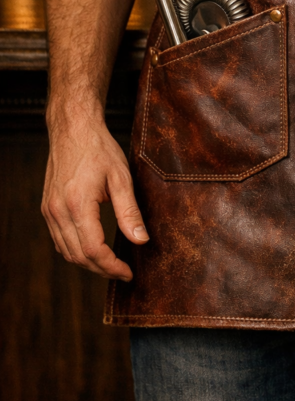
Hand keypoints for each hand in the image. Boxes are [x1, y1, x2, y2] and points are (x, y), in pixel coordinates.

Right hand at [42, 115, 147, 280]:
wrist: (73, 128)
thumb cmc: (99, 148)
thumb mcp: (121, 177)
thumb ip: (130, 212)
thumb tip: (141, 240)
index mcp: (77, 205)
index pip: (93, 251)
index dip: (112, 267)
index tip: (128, 272)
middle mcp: (58, 211)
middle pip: (78, 256)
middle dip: (102, 269)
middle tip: (123, 271)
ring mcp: (49, 210)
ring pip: (66, 252)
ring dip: (88, 263)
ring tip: (111, 264)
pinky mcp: (47, 208)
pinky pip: (59, 240)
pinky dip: (75, 251)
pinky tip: (92, 249)